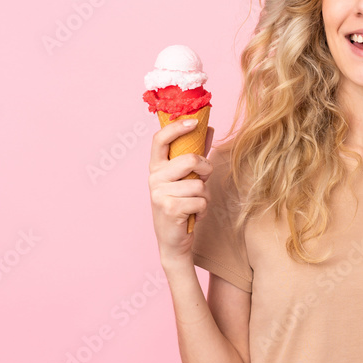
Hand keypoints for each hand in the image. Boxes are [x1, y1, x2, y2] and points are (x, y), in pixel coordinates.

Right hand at [148, 120, 214, 261]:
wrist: (173, 240)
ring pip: (199, 184)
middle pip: (190, 159)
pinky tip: (192, 216)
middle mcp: (154, 177)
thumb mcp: (187, 178)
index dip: (176, 127)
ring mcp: (159, 193)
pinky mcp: (169, 208)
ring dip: (204, 196)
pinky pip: (200, 201)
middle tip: (203, 179)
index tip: (193, 122)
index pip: (160, 139)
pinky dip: (202, 210)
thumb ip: (196, 153)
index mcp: (157, 167)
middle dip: (206, 169)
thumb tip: (208, 128)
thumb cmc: (182, 204)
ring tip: (193, 204)